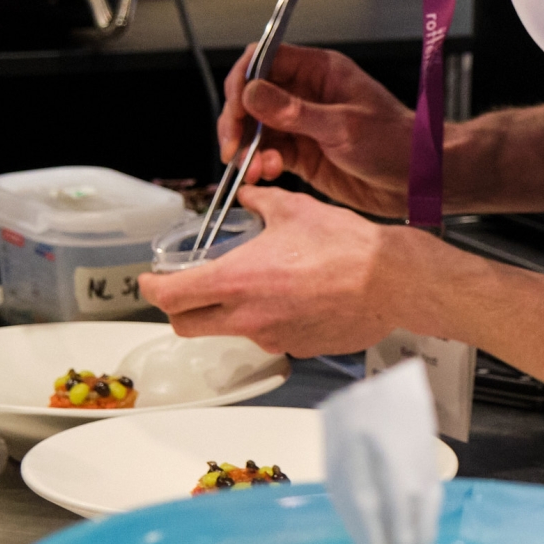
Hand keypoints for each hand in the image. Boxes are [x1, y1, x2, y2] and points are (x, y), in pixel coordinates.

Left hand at [138, 185, 401, 354]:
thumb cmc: (346, 246)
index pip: (169, 296)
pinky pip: (272, 336)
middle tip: (189, 288)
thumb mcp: (295, 209)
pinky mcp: (298, 348)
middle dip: (181, 308)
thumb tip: (251, 196)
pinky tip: (297, 298)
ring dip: (233, 312)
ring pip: (232, 330)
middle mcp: (246, 317)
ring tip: (263, 284)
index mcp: (235, 281)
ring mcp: (272, 338)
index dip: (151, 288)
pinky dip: (273, 320)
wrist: (391, 280)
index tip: (152, 279)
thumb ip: (262, 202)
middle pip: (188, 325)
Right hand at [219, 43, 414, 216]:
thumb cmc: (397, 143)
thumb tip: (252, 93)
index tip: (235, 108)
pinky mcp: (302, 153)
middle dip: (237, 120)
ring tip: (254, 168)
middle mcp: (306, 94)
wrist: (419, 181)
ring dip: (246, 148)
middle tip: (233, 145)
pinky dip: (258, 164)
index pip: (265, 59)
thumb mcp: (344, 126)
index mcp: (320, 71)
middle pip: (252, 95)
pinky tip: (263, 173)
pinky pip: (267, 153)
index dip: (243, 80)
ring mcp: (302, 124)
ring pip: (255, 128)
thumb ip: (295, 112)